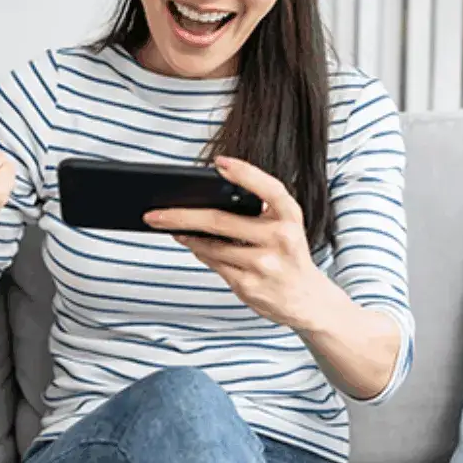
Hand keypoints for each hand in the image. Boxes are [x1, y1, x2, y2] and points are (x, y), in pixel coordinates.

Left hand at [144, 156, 341, 330]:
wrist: (307, 299)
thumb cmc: (288, 254)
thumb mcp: (285, 225)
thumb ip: (258, 210)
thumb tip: (205, 200)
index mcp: (290, 216)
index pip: (269, 189)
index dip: (245, 174)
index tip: (219, 163)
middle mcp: (280, 239)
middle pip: (221, 221)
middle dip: (182, 216)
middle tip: (155, 212)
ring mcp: (264, 265)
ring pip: (211, 246)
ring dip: (186, 236)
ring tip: (168, 225)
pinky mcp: (250, 286)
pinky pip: (214, 265)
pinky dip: (199, 252)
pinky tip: (190, 243)